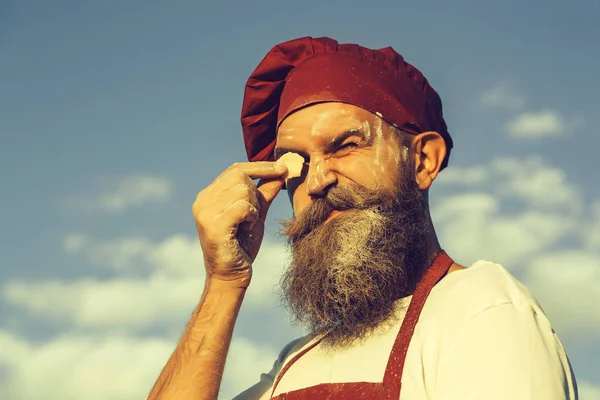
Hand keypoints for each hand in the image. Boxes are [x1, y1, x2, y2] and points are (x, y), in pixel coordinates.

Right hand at [192, 161, 287, 287]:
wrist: (232, 276)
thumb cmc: (242, 246)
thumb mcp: (256, 214)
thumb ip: (265, 192)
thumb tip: (281, 170)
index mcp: (209, 195)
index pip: (236, 169)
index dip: (261, 167)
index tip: (283, 168)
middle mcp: (202, 200)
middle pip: (239, 176)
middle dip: (255, 193)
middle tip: (255, 214)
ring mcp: (205, 212)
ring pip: (242, 190)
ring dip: (253, 208)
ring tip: (247, 224)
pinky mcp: (213, 225)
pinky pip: (242, 206)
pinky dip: (251, 216)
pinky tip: (245, 229)